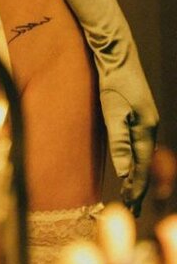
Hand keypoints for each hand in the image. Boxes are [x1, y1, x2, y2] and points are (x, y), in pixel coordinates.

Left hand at [100, 72, 158, 213]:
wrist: (117, 55)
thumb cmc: (112, 81)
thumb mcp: (112, 111)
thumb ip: (119, 141)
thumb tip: (125, 171)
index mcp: (147, 128)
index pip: (142, 166)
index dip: (136, 187)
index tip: (130, 204)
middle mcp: (151, 127)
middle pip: (146, 164)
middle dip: (140, 186)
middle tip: (133, 208)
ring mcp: (147, 121)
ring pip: (144, 155)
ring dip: (137, 175)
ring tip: (130, 194)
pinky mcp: (139, 116)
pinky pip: (140, 145)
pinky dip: (136, 160)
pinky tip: (130, 167)